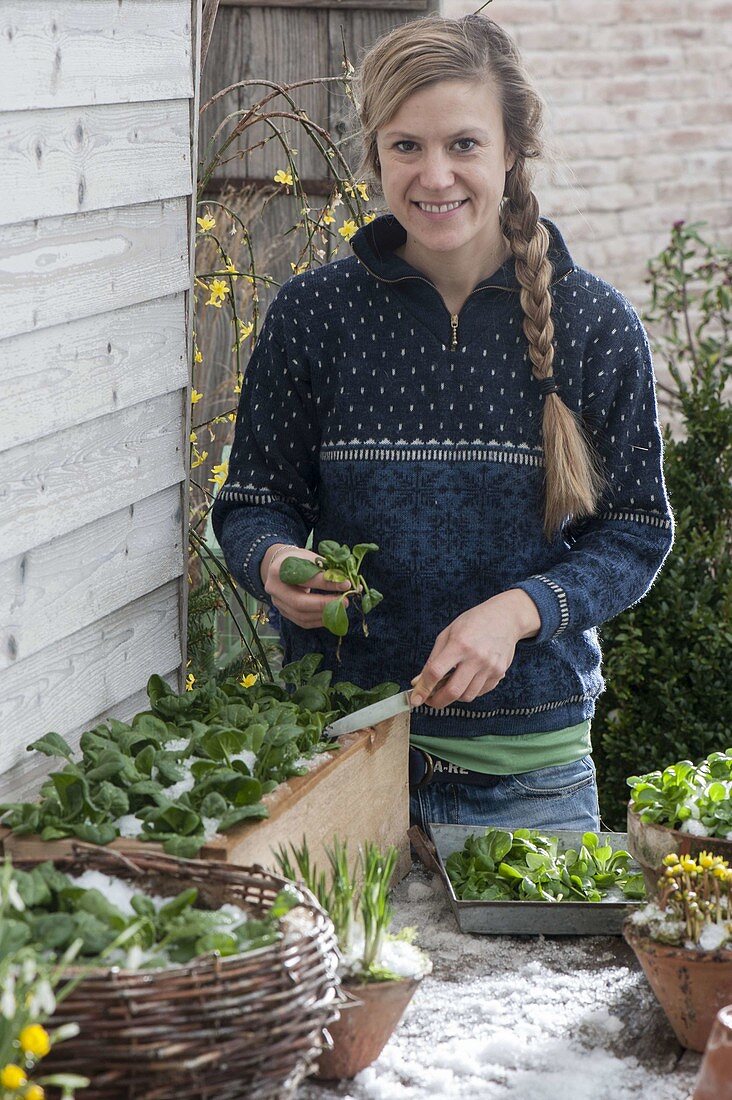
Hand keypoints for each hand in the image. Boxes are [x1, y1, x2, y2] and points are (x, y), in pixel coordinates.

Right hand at [263, 545, 349, 629]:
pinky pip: (302, 622)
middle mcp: (274, 588)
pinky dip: (319, 620)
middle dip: (325, 604)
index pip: (306, 579)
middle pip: (299, 602)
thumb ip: (326, 569)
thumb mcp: (310, 558)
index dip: (327, 583)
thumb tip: (348, 583)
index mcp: (279, 570)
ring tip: (341, 608)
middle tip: (345, 602)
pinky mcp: (284, 612)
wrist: (279, 566)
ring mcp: (277, 603)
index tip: (346, 584)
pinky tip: (331, 615)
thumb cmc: (298, 560)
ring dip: (324, 614)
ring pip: (301, 616)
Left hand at [409, 590, 540, 708]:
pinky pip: (480, 692)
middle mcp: (476, 658)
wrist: (505, 618)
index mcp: (459, 644)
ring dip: (454, 696)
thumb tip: (419, 682)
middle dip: (437, 702)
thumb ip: (433, 659)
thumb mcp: (448, 634)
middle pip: (453, 691)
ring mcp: (490, 667)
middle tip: (430, 701)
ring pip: (467, 696)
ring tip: (449, 686)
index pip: (436, 672)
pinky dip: (469, 691)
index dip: (423, 689)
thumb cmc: (473, 623)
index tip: (415, 699)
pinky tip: (466, 679)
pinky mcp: (499, 674)